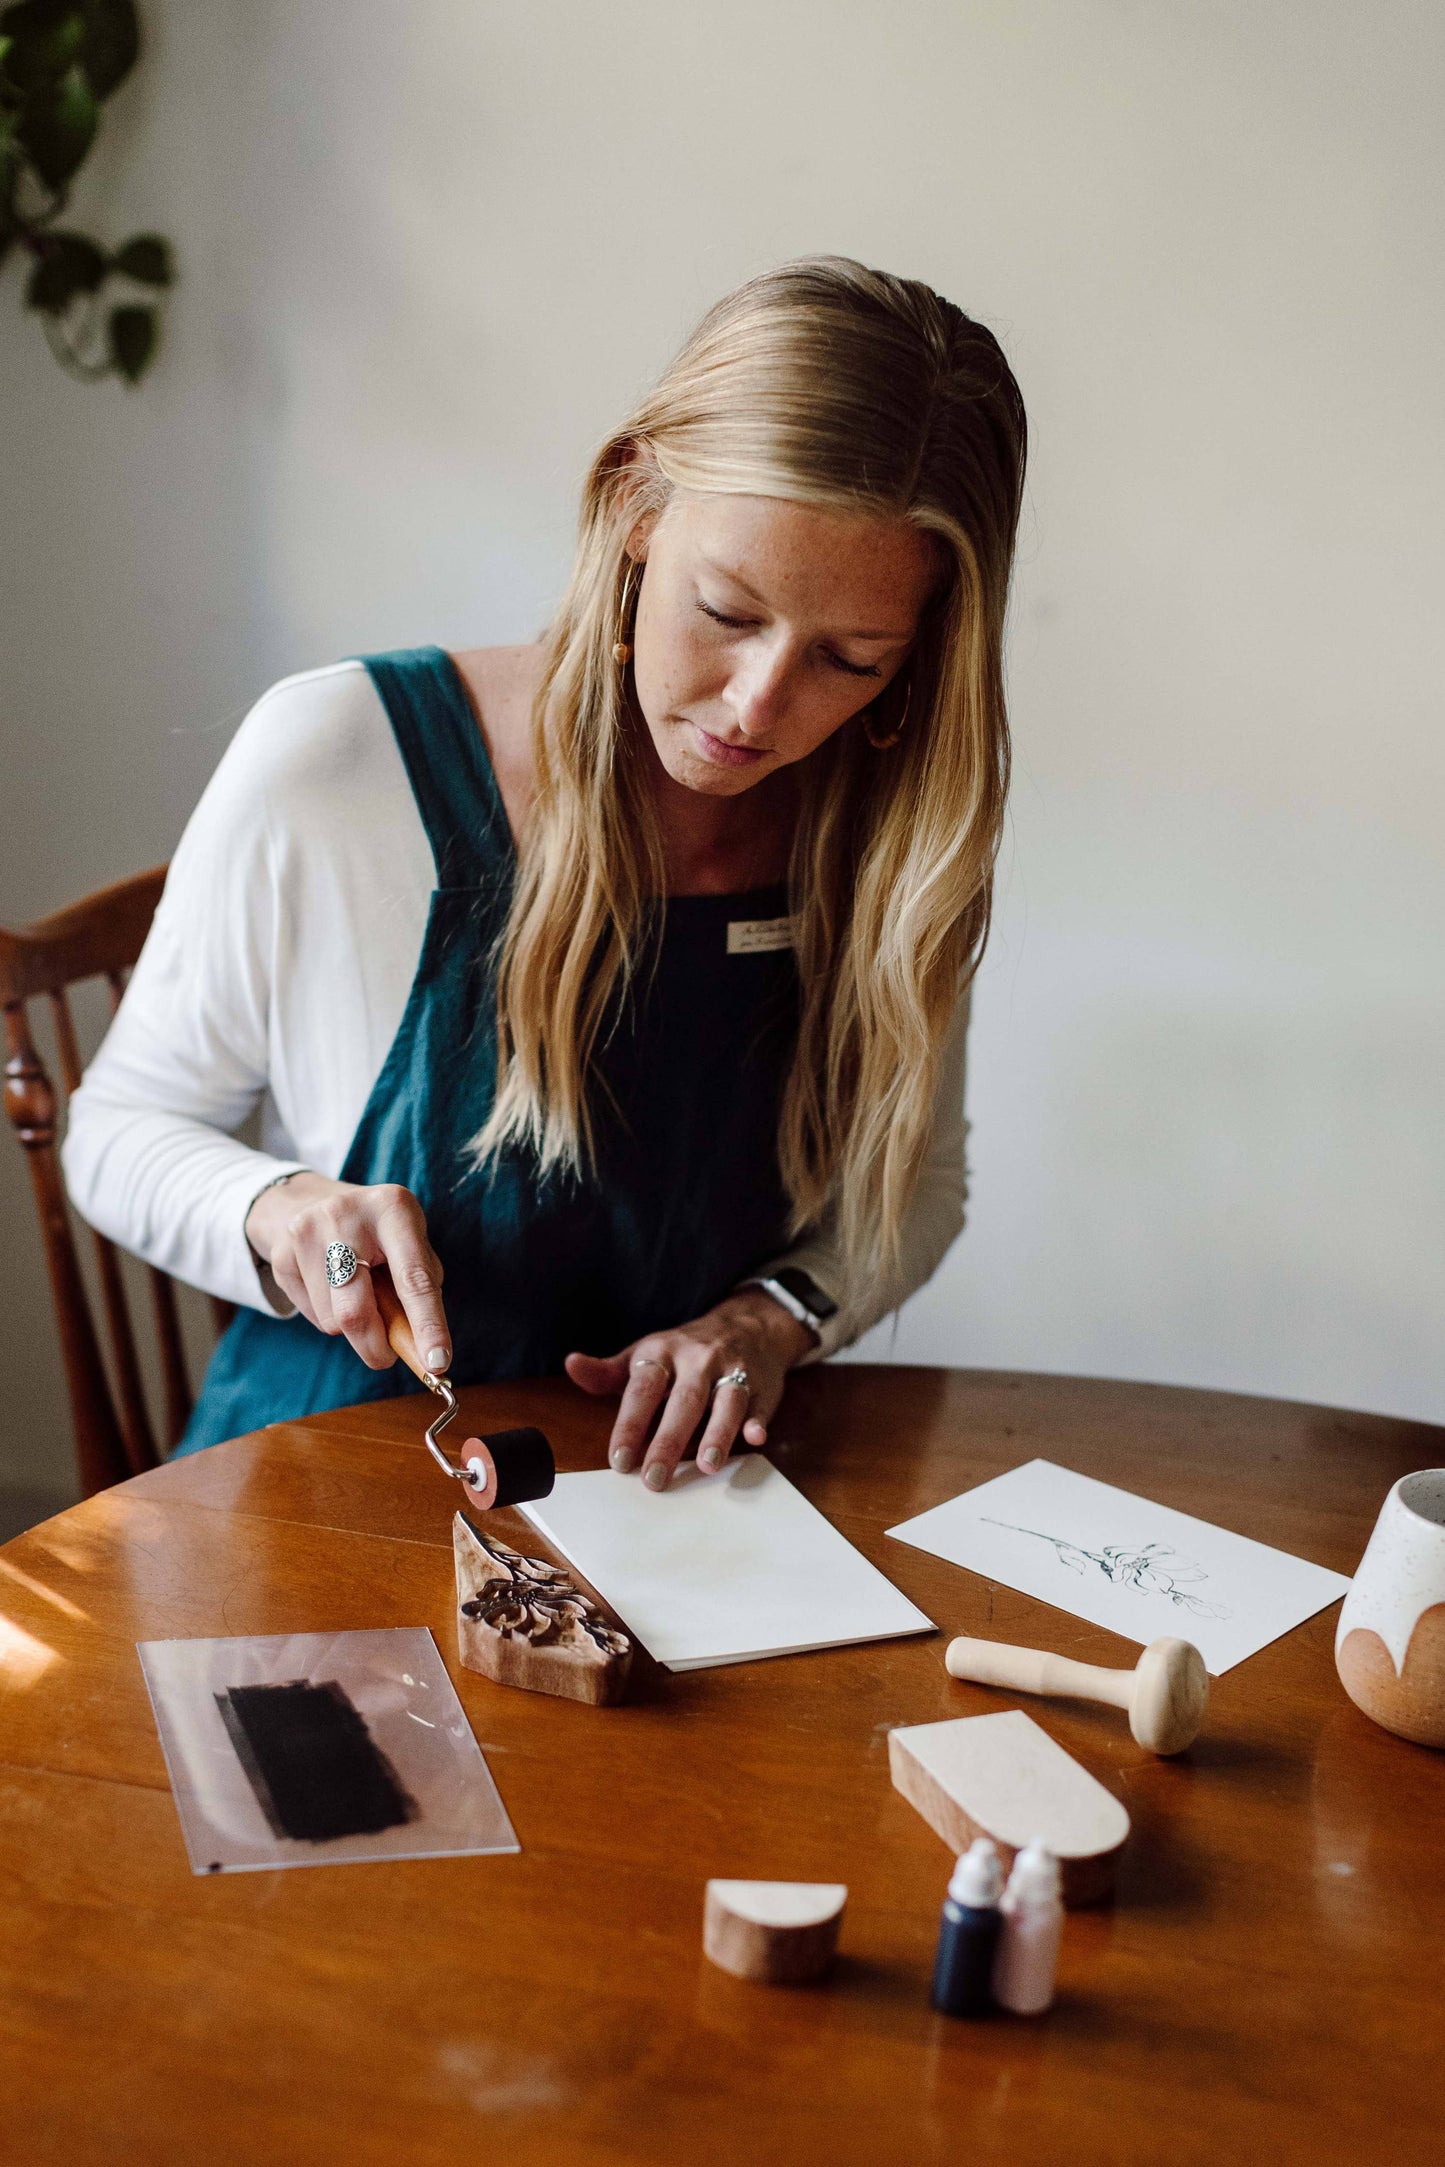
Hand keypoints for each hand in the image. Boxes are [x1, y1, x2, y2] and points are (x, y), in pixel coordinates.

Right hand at [244, 1172, 449, 1375]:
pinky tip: (332, 1288)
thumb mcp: (410, 1244)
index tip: (438, 1363)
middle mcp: (344, 1216)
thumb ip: (419, 1290)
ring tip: (358, 1294)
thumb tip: (421, 1351)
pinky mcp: (281, 1255)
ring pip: (332, 1321)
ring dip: (353, 1327)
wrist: (315, 1201)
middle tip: (388, 1358)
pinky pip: (311, 1315)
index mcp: (392, 1209)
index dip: (428, 1324)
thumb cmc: (379, 1234)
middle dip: (376, 1347)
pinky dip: (329, 1316)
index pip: (413, 1278)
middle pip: (356, 1311)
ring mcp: (306, 1234)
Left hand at [564, 1290, 813, 1491]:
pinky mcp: (762, 1385)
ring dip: (718, 1433)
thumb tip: (572, 1364)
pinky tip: (756, 1437)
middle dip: (669, 1440)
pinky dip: (758, 1420)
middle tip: (655, 1479)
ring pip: (726, 1400)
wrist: (748, 1325)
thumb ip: (607, 1372)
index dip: (630, 1424)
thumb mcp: (643, 1355)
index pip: (643, 1389)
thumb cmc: (683, 1353)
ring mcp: (733, 1370)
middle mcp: (698, 1359)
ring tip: (707, 1466)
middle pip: (684, 1400)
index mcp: (663, 1353)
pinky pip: (761, 1403)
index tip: (620, 1460)